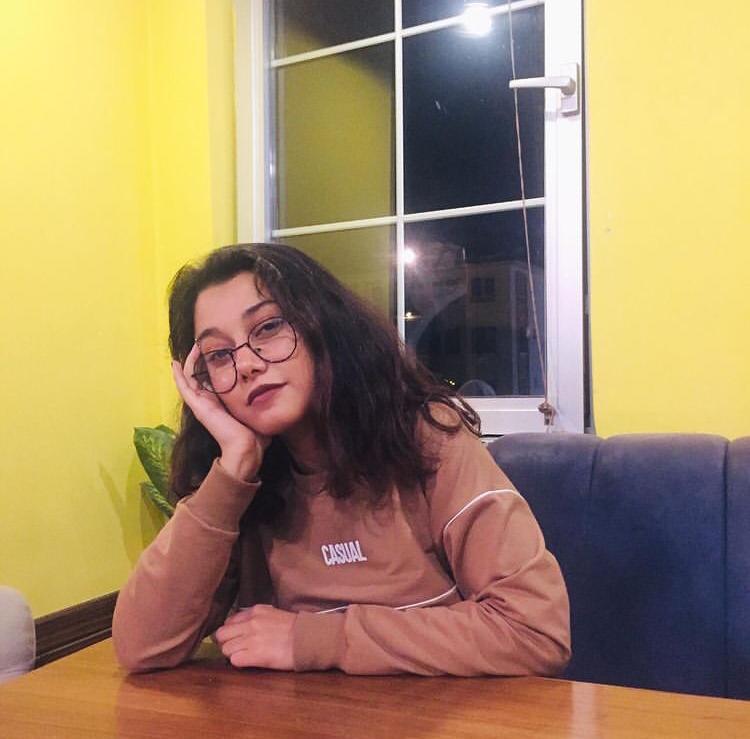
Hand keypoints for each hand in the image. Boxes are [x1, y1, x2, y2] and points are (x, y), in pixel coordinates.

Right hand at [171, 344, 268, 479]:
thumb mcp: (257, 411)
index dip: (211, 366)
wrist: (247, 447)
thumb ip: (260, 403)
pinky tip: (175, 364)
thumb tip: (271, 395)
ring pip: (189, 378)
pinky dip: (178, 375)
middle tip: (200, 344)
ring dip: (189, 361)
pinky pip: (184, 387)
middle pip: (199, 376)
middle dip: (199, 359)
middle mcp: (209, 402)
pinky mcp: (198, 407)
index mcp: (221, 403)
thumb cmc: (255, 434)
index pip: (212, 380)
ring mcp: (201, 404)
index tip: (216, 351)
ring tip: (192, 347)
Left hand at [215, 605, 295, 669]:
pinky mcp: (254, 655)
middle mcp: (250, 623)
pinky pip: (234, 660)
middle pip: (221, 635)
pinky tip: (249, 661)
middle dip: (226, 643)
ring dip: (233, 654)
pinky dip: (239, 662)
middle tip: (236, 649)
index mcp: (254, 612)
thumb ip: (255, 617)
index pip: (228, 622)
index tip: (236, 638)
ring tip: (245, 656)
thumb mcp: (272, 614)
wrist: (306, 639)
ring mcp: (251, 639)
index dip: (230, 633)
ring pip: (226, 649)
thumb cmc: (293, 628)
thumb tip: (240, 626)